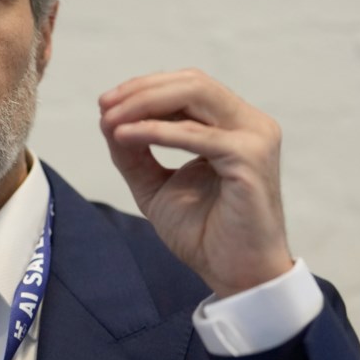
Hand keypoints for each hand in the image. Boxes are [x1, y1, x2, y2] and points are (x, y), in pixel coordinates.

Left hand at [99, 69, 292, 297]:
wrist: (235, 277)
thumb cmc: (203, 233)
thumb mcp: (155, 185)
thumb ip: (134, 152)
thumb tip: (106, 118)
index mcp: (234, 125)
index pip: (188, 87)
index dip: (144, 88)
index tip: (105, 103)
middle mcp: (250, 124)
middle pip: (192, 82)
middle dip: (141, 89)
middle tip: (105, 106)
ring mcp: (255, 138)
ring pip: (196, 95)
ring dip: (145, 103)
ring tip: (110, 120)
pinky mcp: (250, 159)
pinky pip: (196, 134)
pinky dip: (156, 131)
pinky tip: (126, 136)